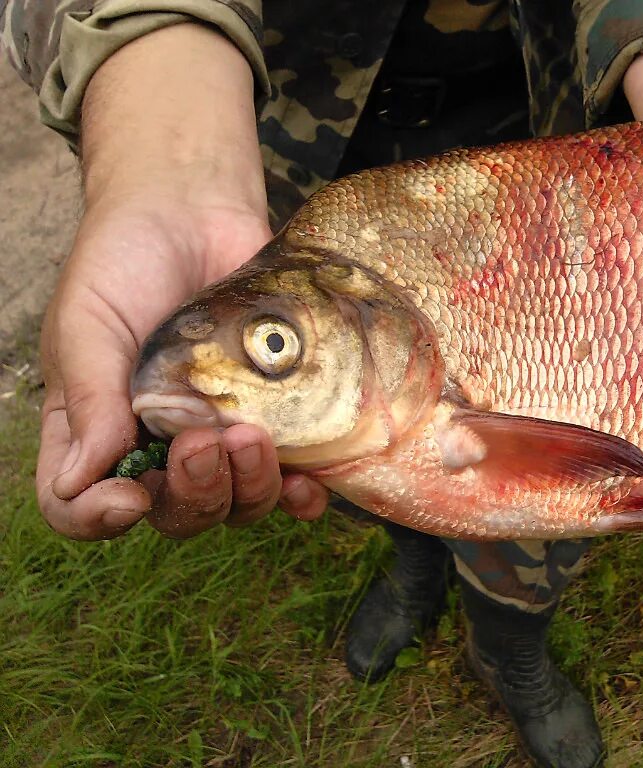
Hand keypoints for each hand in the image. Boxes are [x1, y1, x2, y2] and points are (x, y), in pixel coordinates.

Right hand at [36, 25, 328, 540]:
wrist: (195, 209)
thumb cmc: (127, 261)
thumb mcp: (88, 323)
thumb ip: (89, 400)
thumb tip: (79, 483)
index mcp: (96, 432)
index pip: (79, 506)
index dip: (98, 519)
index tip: (128, 497)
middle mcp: (160, 446)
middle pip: (174, 513)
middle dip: (192, 493)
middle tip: (202, 441)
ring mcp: (223, 435)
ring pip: (238, 503)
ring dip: (248, 488)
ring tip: (254, 437)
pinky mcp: (280, 417)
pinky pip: (294, 479)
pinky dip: (302, 494)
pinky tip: (310, 487)